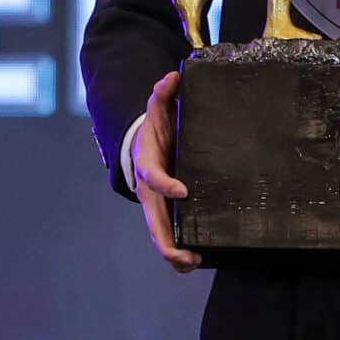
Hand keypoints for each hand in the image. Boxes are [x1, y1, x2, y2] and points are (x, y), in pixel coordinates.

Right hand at [131, 70, 201, 272]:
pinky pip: (169, 236)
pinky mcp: (166, 213)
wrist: (145, 145)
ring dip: (173, 251)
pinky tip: (195, 262)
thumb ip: (164, 94)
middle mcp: (149, 191)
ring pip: (160, 234)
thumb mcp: (159, 108)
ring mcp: (156, 205)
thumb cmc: (156, 128)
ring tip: (193, 263)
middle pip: (153, 219)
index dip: (165, 185)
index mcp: (147, 164)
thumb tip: (171, 77)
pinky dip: (178, 252)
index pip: (153, 177)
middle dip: (166, 238)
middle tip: (185, 252)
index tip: (183, 191)